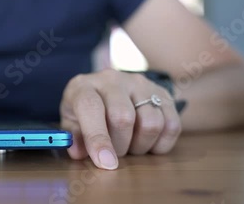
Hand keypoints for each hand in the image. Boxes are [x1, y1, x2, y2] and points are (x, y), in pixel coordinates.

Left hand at [60, 69, 181, 169]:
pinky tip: (147, 143)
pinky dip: (161, 143)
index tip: (105, 163)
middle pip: (123, 117)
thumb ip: (74, 138)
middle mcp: (113, 80)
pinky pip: (172, 125)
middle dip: (120, 146)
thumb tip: (79, 153)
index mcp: (84, 86)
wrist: (105, 90)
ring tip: (129, 145)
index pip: (91, 108)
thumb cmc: (85, 110)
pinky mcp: (162, 93)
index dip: (98, 138)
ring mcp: (140, 84)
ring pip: (151, 122)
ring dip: (141, 146)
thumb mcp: (71, 122)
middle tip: (114, 153)